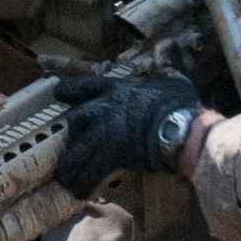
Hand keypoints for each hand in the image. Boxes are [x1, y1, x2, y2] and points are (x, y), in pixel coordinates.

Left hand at [48, 70, 202, 190]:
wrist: (182, 128)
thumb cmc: (180, 104)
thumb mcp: (174, 79)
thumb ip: (168, 65)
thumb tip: (173, 47)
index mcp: (117, 89)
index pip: (86, 85)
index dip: (69, 89)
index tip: (58, 93)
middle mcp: (105, 109)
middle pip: (75, 122)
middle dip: (68, 138)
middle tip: (65, 149)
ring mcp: (106, 132)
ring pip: (78, 150)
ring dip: (70, 167)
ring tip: (65, 179)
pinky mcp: (111, 153)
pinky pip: (91, 171)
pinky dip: (84, 183)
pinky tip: (78, 193)